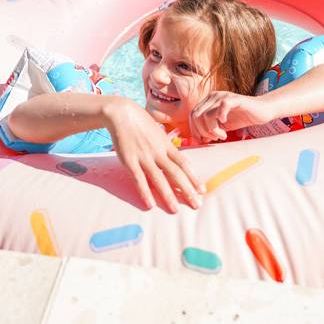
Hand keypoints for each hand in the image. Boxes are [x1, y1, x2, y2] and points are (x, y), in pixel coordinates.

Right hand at [104, 98, 204, 212]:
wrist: (121, 113)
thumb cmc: (140, 123)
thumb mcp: (158, 132)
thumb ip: (166, 146)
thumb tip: (175, 159)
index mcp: (166, 145)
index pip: (184, 163)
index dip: (194, 177)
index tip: (202, 190)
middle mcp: (158, 151)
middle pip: (176, 173)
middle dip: (187, 190)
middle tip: (196, 205)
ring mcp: (144, 156)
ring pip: (159, 179)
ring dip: (168, 195)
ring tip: (176, 210)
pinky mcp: (129, 160)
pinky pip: (139, 179)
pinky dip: (145, 192)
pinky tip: (150, 204)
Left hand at [189, 92, 275, 143]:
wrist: (262, 111)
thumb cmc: (242, 117)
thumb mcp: (222, 126)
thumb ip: (210, 130)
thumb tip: (200, 139)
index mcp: (209, 101)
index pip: (193, 115)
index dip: (195, 130)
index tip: (204, 140)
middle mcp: (214, 96)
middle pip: (196, 115)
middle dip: (202, 131)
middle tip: (215, 138)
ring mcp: (223, 96)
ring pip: (205, 115)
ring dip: (212, 130)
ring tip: (222, 135)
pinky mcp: (234, 99)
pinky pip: (221, 107)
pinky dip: (220, 118)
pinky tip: (225, 124)